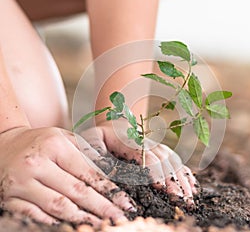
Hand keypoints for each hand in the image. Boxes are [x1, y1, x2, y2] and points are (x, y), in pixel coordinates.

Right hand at [0, 126, 135, 227]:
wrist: (4, 145)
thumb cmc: (41, 142)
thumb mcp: (63, 138)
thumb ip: (86, 153)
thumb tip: (112, 172)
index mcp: (55, 147)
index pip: (87, 173)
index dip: (109, 190)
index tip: (125, 202)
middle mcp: (37, 164)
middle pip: (76, 192)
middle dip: (102, 207)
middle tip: (120, 218)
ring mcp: (22, 183)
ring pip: (58, 206)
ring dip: (83, 218)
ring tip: (102, 224)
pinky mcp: (10, 198)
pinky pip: (35, 215)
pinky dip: (54, 223)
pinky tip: (72, 225)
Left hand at [81, 121, 199, 207]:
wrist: (113, 125)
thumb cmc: (100, 137)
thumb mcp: (91, 140)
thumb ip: (95, 152)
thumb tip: (102, 169)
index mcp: (130, 140)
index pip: (146, 155)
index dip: (154, 171)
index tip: (161, 187)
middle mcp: (147, 144)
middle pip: (164, 161)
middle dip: (172, 181)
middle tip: (180, 199)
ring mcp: (156, 148)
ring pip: (173, 162)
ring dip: (182, 180)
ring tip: (189, 198)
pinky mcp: (162, 153)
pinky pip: (177, 162)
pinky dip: (186, 174)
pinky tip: (192, 188)